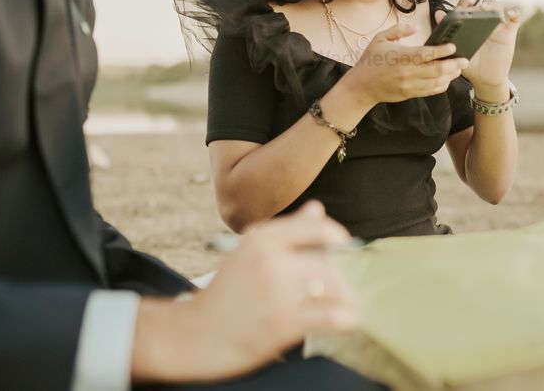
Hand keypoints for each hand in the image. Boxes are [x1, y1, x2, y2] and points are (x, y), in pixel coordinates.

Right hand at [131, 202, 358, 382]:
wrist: (194, 335)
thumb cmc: (225, 292)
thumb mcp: (248, 252)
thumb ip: (287, 230)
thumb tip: (317, 208)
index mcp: (261, 239)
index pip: (315, 228)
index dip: (336, 235)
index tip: (344, 244)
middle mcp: (271, 262)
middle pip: (326, 262)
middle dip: (340, 275)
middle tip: (343, 284)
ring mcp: (278, 295)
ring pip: (331, 289)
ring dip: (346, 297)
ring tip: (349, 303)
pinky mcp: (282, 326)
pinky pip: (329, 318)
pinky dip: (345, 318)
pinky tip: (348, 319)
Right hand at [341, 22, 469, 105]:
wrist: (361, 87)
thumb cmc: (370, 60)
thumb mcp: (380, 39)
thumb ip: (398, 30)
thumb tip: (415, 27)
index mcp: (400, 57)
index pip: (426, 54)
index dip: (442, 50)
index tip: (453, 45)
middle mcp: (407, 72)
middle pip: (437, 70)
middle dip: (454, 64)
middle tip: (465, 59)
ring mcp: (410, 85)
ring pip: (437, 82)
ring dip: (451, 76)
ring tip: (460, 68)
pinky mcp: (410, 94)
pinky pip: (431, 91)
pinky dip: (442, 85)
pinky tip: (448, 79)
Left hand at [435, 0, 520, 98]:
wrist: (484, 79)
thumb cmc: (470, 63)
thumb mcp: (457, 49)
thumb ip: (447, 32)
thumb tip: (438, 13)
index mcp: (470, 23)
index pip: (467, 6)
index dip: (464, 3)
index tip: (459, 8)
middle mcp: (484, 21)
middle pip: (482, 3)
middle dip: (476, 2)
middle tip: (471, 7)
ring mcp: (497, 25)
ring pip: (498, 7)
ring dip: (491, 5)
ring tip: (484, 9)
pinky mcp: (509, 31)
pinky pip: (515, 18)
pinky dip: (515, 12)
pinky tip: (510, 14)